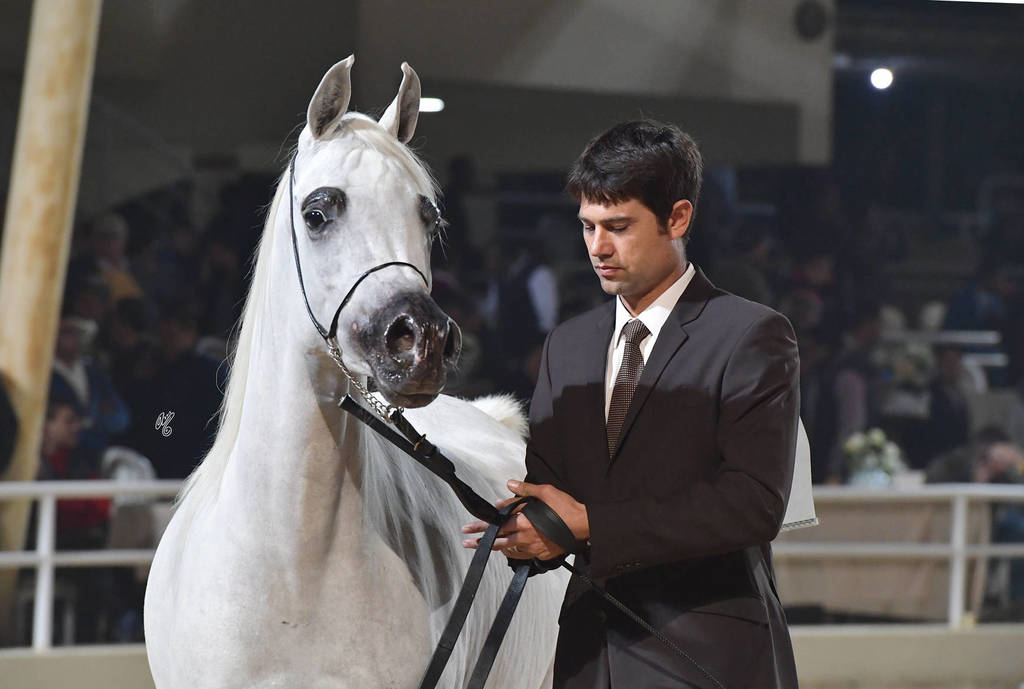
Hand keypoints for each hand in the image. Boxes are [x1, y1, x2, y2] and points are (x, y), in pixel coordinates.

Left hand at [461, 480, 588, 560]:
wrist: (585, 525)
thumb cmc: (566, 507)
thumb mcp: (545, 492)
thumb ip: (524, 490)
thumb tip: (508, 484)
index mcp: (525, 520)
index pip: (497, 524)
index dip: (480, 526)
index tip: (467, 529)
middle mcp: (526, 536)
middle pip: (498, 540)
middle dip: (480, 542)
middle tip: (467, 543)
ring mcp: (534, 548)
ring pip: (509, 549)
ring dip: (496, 548)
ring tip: (484, 546)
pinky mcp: (542, 554)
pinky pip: (522, 555)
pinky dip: (512, 552)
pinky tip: (508, 550)